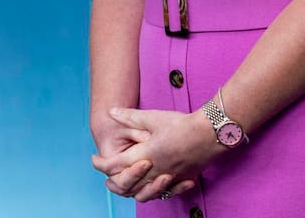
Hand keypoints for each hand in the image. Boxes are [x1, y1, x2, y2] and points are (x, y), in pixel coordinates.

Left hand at [92, 107, 221, 201]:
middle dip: (113, 182)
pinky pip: (166, 193)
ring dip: (131, 190)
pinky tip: (154, 187)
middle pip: (127, 184)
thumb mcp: (152, 117)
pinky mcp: (183, 179)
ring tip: (125, 184)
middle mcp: (154, 171)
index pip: (115, 164)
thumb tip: (110, 111)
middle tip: (105, 177)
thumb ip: (129, 117)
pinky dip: (156, 192)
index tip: (94, 160)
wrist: (210, 133)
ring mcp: (169, 178)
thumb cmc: (180, 124)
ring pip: (145, 192)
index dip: (101, 163)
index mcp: (144, 155)